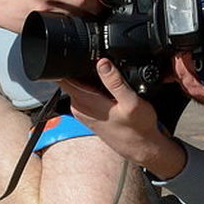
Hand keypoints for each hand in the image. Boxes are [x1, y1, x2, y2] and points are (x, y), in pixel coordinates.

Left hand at [60, 59, 186, 180]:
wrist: (141, 148)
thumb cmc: (138, 129)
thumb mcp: (131, 102)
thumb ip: (115, 82)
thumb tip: (102, 62)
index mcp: (85, 100)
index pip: (62, 77)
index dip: (67, 62)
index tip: (80, 54)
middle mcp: (79, 106)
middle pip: (70, 77)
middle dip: (81, 67)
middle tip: (103, 65)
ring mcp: (82, 110)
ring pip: (78, 84)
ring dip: (89, 77)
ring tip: (109, 79)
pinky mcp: (88, 113)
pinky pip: (84, 92)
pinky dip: (94, 87)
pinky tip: (109, 90)